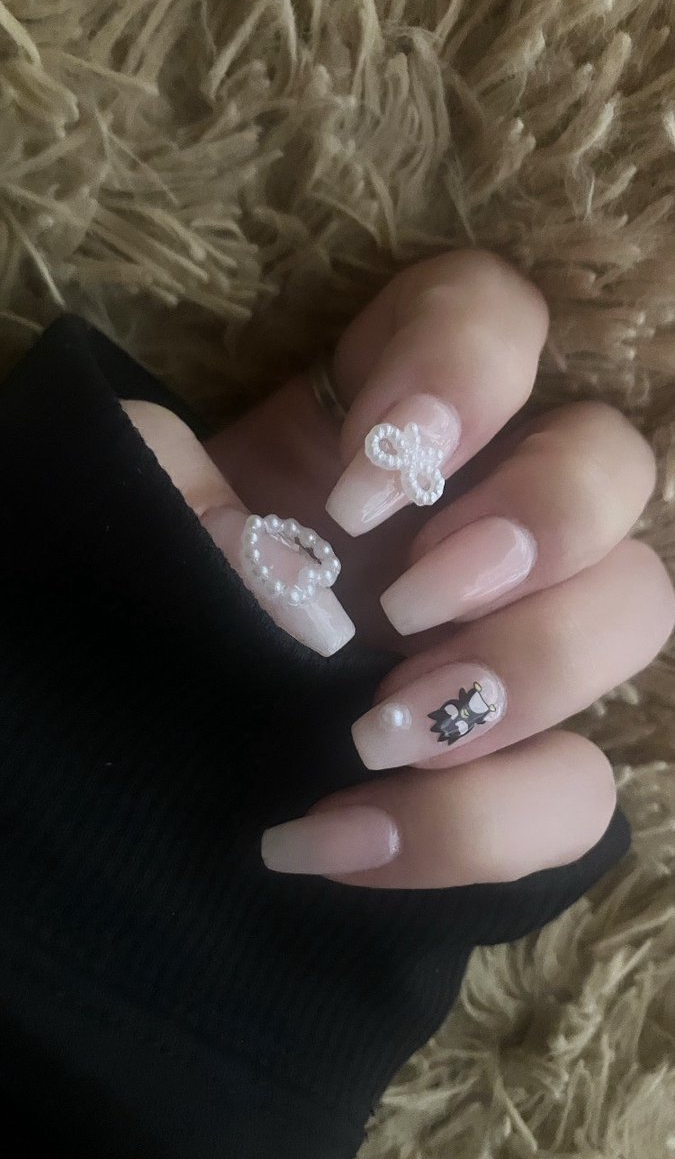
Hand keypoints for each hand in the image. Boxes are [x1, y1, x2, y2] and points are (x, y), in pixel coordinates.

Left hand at [124, 250, 674, 888]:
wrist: (135, 726)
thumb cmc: (141, 596)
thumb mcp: (129, 519)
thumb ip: (164, 488)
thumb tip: (275, 567)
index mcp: (388, 418)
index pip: (496, 316)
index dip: (464, 378)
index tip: (358, 495)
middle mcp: (477, 509)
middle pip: (612, 463)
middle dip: (535, 530)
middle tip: (405, 606)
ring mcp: (510, 634)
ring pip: (636, 611)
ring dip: (532, 675)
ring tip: (378, 735)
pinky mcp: (509, 758)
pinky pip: (577, 791)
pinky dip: (482, 827)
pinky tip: (350, 842)